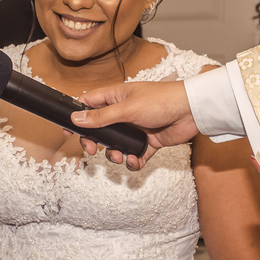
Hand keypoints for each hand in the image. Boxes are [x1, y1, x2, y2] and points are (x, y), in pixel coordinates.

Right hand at [70, 81, 198, 170]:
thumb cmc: (161, 100)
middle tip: (92, 149)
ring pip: (116, 144)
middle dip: (94, 141)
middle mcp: (123, 112)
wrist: (191, 111)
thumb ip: (101, 117)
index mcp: (115, 97)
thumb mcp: (126, 109)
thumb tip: (76, 118)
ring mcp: (136, 127)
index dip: (77, 116)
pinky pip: (135, 154)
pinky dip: (133, 161)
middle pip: (100, 128)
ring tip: (119, 156)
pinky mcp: (149, 141)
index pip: (89, 104)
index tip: (69, 130)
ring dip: (114, 154)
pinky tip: (135, 161)